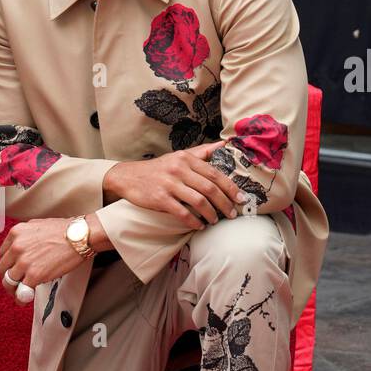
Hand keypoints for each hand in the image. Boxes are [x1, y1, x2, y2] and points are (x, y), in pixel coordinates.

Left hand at [0, 216, 105, 301]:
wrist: (79, 236)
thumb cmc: (64, 230)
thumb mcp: (36, 226)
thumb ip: (25, 237)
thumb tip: (21, 250)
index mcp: (16, 233)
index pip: (3, 253)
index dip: (8, 263)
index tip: (13, 269)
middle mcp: (16, 247)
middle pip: (3, 268)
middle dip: (8, 276)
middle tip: (14, 283)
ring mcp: (24, 262)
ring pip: (9, 281)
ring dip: (13, 289)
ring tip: (19, 294)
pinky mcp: (34, 275)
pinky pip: (21, 291)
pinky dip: (21, 298)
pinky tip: (24, 300)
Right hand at [103, 142, 245, 228]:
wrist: (128, 177)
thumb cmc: (158, 169)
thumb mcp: (178, 156)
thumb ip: (201, 152)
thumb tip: (223, 145)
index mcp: (186, 159)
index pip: (214, 173)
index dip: (231, 187)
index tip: (241, 199)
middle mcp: (179, 169)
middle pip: (210, 188)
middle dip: (225, 203)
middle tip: (232, 214)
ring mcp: (169, 184)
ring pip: (198, 201)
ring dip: (211, 214)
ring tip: (215, 220)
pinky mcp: (160, 199)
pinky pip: (182, 212)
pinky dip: (193, 221)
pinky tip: (199, 226)